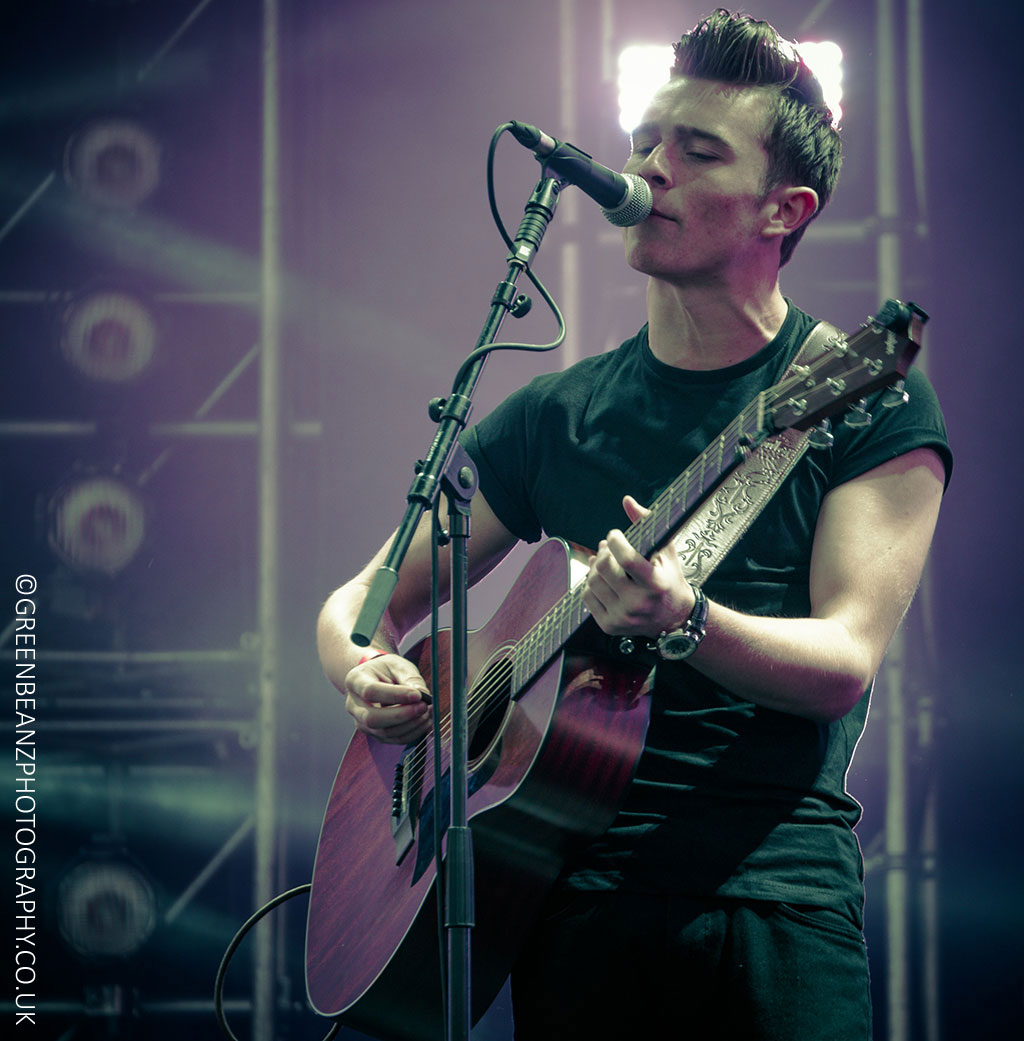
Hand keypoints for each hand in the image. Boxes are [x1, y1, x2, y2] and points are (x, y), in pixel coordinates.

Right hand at [345, 653, 431, 743]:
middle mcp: (354, 705)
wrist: (377, 678)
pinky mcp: (374, 733)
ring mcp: (361, 722)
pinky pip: (394, 739)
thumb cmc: (387, 669)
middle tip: (423, 706)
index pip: (370, 691)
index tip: (417, 695)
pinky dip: (413, 732)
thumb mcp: (398, 665)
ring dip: (411, 725)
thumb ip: (410, 679)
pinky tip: (424, 721)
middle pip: (372, 718)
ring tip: (428, 711)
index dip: (395, 695)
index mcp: (355, 681)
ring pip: (384, 732)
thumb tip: (423, 694)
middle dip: (401, 715)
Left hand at [582, 495, 693, 635]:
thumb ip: (647, 523)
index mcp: (655, 584)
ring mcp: (623, 617)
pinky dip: (591, 583)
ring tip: (604, 560)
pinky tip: (601, 578)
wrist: (674, 619)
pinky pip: (587, 596)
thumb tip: (627, 501)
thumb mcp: (666, 550)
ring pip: (592, 581)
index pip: (626, 558)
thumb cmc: (669, 578)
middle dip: (603, 552)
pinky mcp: (610, 626)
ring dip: (595, 566)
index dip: (615, 541)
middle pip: (603, 568)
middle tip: (608, 546)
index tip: (616, 534)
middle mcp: (638, 604)